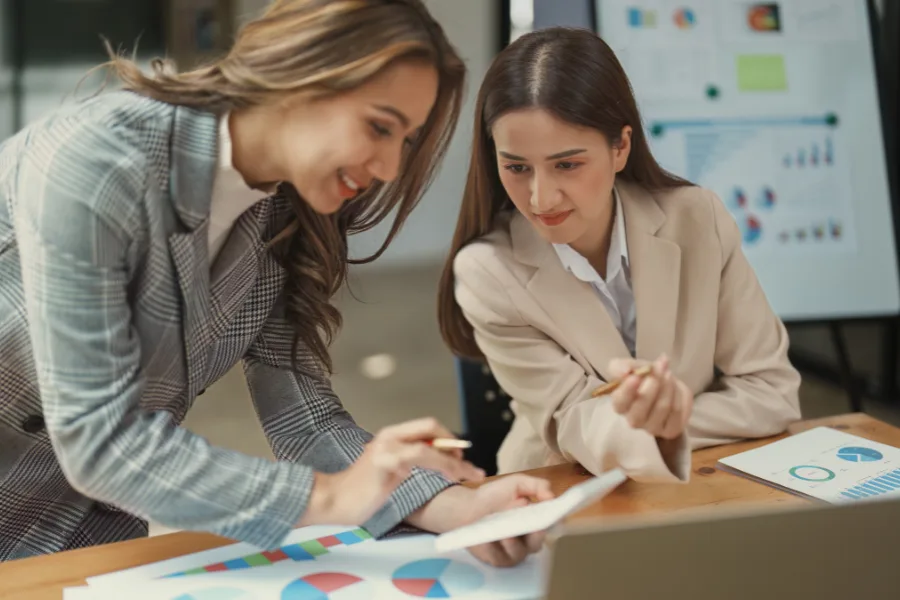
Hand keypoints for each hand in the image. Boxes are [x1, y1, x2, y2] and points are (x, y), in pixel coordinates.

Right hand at [298, 418, 484, 527]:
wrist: (332, 500)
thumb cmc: (359, 491)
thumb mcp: (390, 471)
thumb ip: (409, 461)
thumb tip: (437, 460)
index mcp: (390, 436)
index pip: (426, 426)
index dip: (448, 438)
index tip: (461, 457)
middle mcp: (389, 436)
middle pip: (431, 425)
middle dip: (454, 443)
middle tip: (468, 465)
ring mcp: (388, 447)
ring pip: (431, 445)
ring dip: (456, 461)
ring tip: (470, 474)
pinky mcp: (387, 461)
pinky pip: (422, 457)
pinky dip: (443, 466)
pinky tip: (452, 477)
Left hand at [464, 475, 554, 566]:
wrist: (467, 507)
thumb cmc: (494, 496)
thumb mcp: (516, 484)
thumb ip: (536, 486)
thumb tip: (551, 496)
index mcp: (535, 521)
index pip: (549, 526)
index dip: (551, 522)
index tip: (550, 516)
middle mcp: (527, 539)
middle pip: (537, 543)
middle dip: (535, 536)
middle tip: (532, 528)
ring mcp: (512, 552)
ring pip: (519, 553)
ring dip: (513, 544)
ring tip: (506, 534)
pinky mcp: (497, 560)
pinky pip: (499, 558)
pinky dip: (493, 549)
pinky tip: (488, 540)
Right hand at [607, 355, 692, 439]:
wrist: (666, 383)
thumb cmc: (644, 376)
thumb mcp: (630, 366)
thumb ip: (622, 366)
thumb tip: (624, 372)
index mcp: (620, 405)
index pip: (620, 403)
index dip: (628, 391)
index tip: (636, 376)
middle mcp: (634, 420)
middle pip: (641, 410)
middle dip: (652, 386)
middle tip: (660, 367)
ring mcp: (652, 427)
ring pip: (662, 408)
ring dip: (667, 386)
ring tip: (668, 373)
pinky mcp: (670, 430)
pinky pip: (676, 412)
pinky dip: (677, 395)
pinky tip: (675, 387)